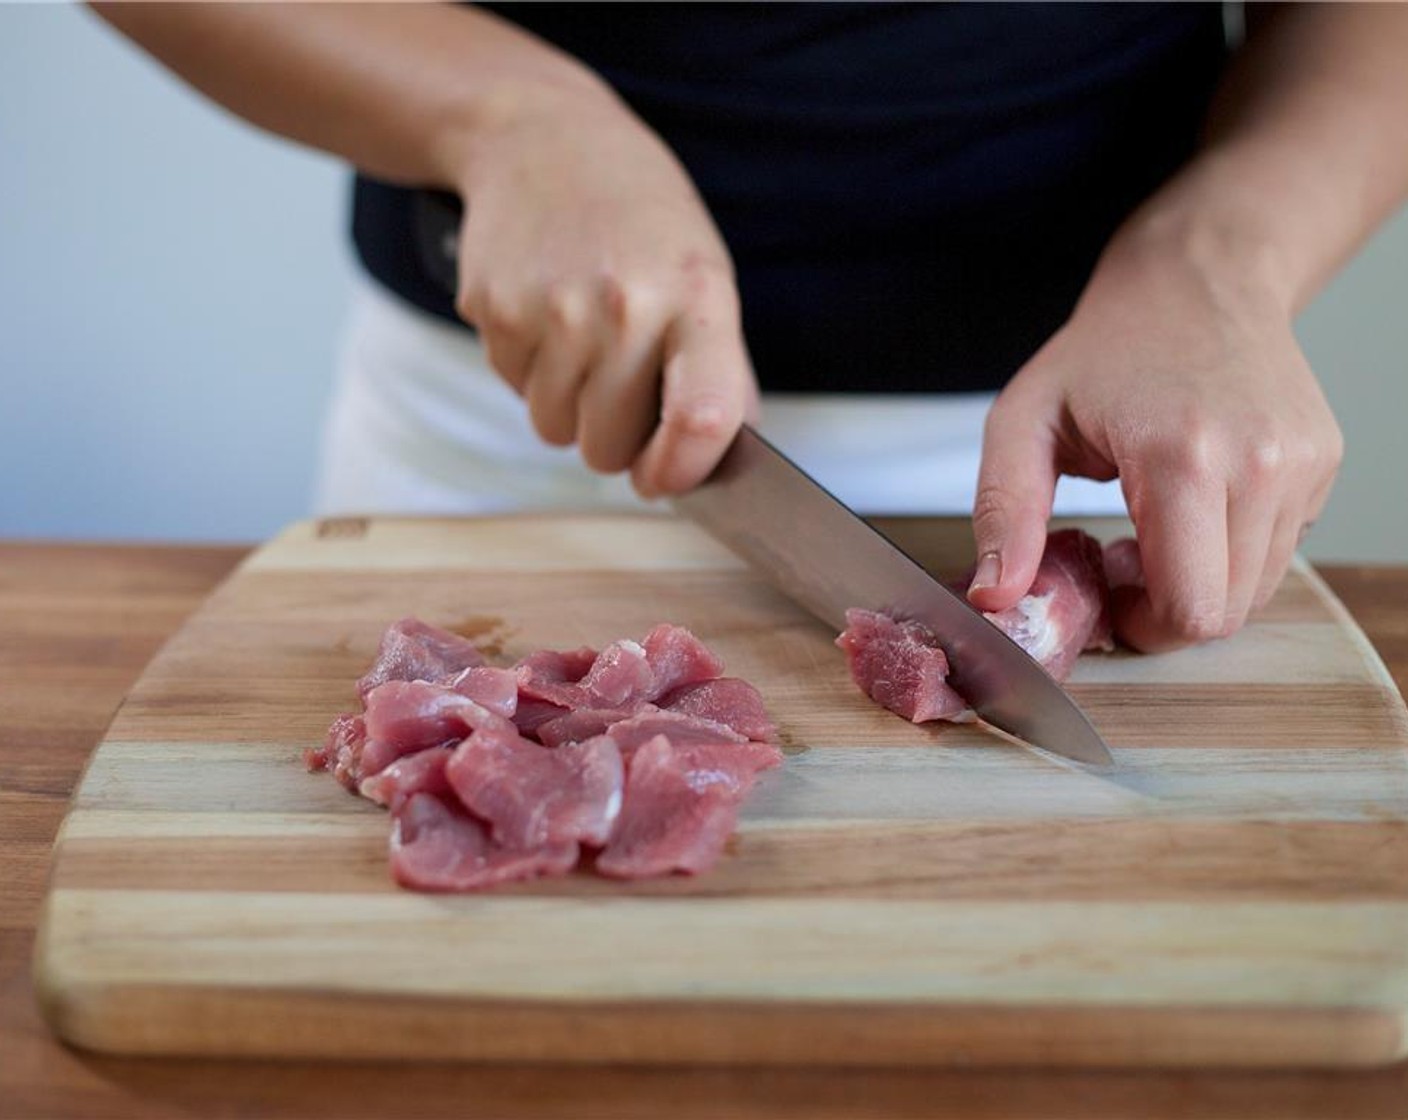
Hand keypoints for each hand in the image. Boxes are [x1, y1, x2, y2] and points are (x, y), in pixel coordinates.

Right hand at [450, 86, 756, 495]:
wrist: (544, 138)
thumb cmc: (641, 220)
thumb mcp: (704, 275)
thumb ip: (720, 371)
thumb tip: (721, 461)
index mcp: (694, 299)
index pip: (702, 418)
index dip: (682, 471)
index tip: (666, 480)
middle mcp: (623, 307)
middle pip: (609, 448)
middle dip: (616, 437)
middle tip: (623, 386)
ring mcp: (551, 310)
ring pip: (556, 431)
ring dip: (570, 408)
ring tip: (584, 341)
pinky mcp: (493, 310)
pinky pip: (515, 392)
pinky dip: (531, 373)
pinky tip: (546, 316)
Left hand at [967, 226, 1342, 651]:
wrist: (1195, 281)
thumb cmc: (1103, 351)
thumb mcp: (1021, 422)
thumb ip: (1002, 514)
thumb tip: (994, 597)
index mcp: (1181, 457)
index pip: (1188, 609)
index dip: (1141, 628)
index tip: (1106, 595)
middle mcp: (1258, 464)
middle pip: (1226, 613)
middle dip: (1167, 615)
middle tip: (1124, 567)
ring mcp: (1301, 464)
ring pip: (1258, 590)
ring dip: (1202, 583)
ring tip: (1155, 531)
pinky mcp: (1322, 463)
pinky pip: (1280, 550)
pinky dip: (1234, 551)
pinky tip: (1193, 507)